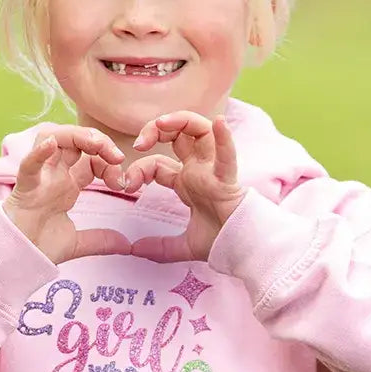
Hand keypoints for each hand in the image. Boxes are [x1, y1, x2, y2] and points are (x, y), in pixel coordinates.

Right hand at [3, 126, 131, 263]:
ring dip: (76, 136)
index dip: (109, 165)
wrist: (16, 259)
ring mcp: (39, 179)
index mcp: (67, 184)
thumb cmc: (39, 245)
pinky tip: (51, 144)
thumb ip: (102, 240)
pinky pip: (29, 165)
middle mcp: (54, 175)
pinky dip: (39, 153)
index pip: (91, 160)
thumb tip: (128, 245)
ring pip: (53, 140)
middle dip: (98, 141)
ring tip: (96, 144)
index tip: (122, 183)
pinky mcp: (24, 188)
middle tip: (117, 156)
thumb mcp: (78, 242)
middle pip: (75, 141)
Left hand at [126, 112, 245, 261]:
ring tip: (162, 124)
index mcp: (186, 181)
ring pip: (201, 131)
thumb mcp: (182, 245)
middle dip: (155, 130)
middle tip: (140, 142)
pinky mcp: (227, 181)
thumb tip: (133, 250)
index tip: (127, 184)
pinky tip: (219, 124)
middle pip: (178, 134)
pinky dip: (224, 139)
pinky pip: (227, 156)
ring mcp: (213, 171)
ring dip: (181, 121)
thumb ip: (158, 247)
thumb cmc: (221, 240)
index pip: (156, 163)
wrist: (242, 250)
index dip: (139, 169)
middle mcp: (199, 170)